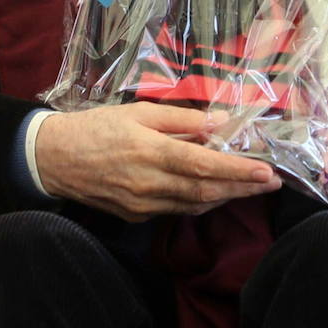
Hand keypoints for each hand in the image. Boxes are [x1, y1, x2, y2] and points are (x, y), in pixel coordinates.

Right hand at [35, 102, 281, 222]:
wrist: (55, 158)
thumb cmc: (97, 126)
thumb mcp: (137, 111)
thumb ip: (180, 119)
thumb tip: (218, 122)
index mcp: (150, 152)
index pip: (203, 166)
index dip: (237, 171)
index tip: (266, 170)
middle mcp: (150, 184)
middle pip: (206, 192)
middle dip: (242, 188)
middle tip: (273, 182)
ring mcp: (143, 205)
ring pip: (194, 206)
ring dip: (226, 197)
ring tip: (252, 187)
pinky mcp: (136, 216)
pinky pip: (177, 211)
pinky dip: (201, 203)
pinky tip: (216, 193)